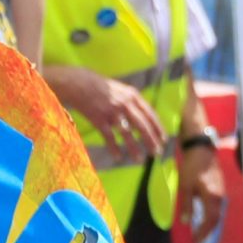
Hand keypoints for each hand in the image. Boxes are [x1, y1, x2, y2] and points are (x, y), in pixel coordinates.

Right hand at [43, 65, 167, 162]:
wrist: (78, 83)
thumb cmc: (99, 86)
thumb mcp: (120, 89)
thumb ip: (132, 101)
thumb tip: (143, 116)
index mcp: (133, 95)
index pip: (150, 114)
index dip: (158, 128)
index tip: (163, 140)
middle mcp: (125, 104)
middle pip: (142, 125)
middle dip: (151, 141)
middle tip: (156, 153)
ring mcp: (112, 112)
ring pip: (127, 133)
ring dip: (134, 148)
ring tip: (139, 159)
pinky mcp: (99, 119)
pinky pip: (109, 137)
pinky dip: (114, 148)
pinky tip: (118, 157)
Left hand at [180, 143, 228, 242]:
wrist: (201, 151)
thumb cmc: (192, 167)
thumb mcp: (185, 186)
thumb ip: (187, 205)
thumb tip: (186, 222)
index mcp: (212, 197)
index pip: (210, 220)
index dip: (203, 232)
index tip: (194, 241)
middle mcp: (219, 197)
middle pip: (215, 219)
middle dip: (207, 232)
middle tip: (196, 241)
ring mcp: (221, 193)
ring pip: (217, 214)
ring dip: (209, 225)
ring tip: (199, 233)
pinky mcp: (219, 190)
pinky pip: (216, 208)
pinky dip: (210, 217)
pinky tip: (202, 219)